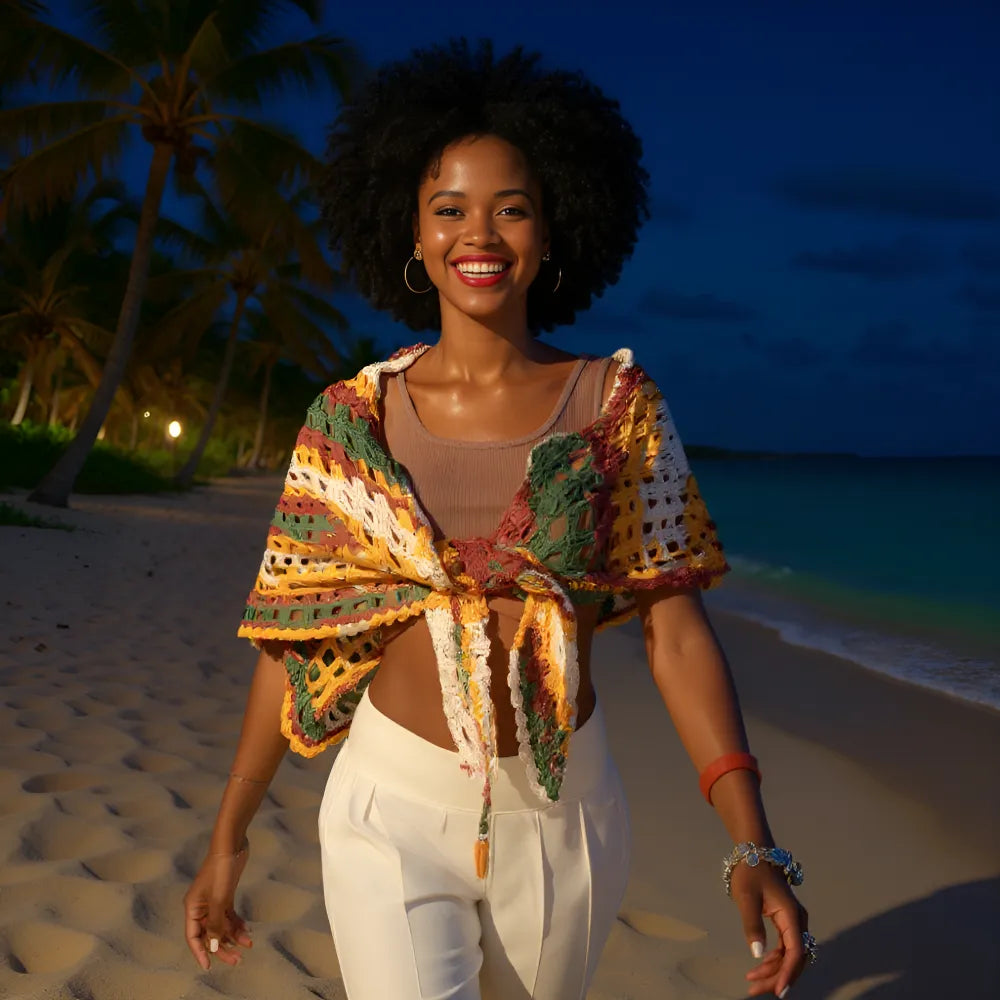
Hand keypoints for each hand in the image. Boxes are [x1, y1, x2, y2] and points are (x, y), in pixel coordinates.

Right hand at [183, 843, 252, 970]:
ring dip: (232, 936)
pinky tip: (246, 931)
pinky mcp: (225, 895)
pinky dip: (236, 924)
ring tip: (247, 945)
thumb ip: (215, 924)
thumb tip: (213, 946)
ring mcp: (213, 901)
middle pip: (209, 934)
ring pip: (220, 926)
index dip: (200, 953)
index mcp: (192, 908)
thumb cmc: (221, 870)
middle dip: (222, 947)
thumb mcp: (219, 899)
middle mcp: (200, 907)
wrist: (232, 844)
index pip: (193, 937)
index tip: (209, 966)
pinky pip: (228, 916)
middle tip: (237, 960)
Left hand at [731, 859, 809, 996]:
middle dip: (777, 977)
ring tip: (752, 982)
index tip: (779, 991)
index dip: (788, 973)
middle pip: (795, 958)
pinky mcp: (786, 923)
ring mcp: (793, 922)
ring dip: (774, 971)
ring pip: (790, 955)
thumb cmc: (750, 873)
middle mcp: (797, 921)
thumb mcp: (747, 898)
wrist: (754, 853)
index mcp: (792, 915)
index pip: (796, 951)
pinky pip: (785, 948)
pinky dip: (773, 960)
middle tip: (754, 990)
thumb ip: (752, 925)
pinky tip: (759, 967)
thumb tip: (757, 955)